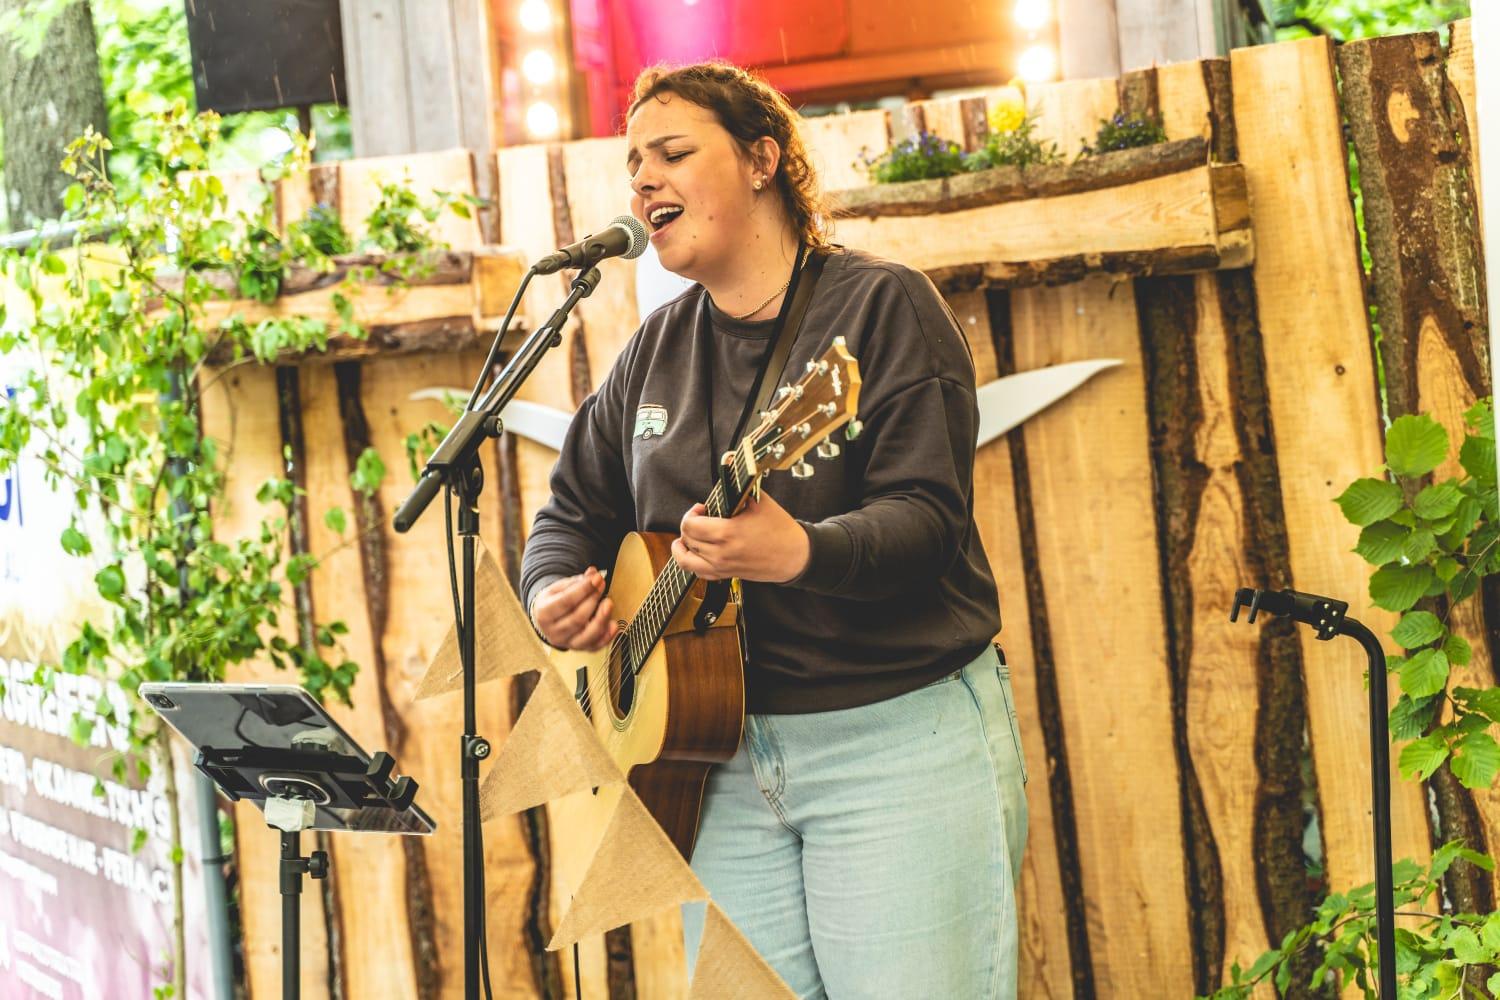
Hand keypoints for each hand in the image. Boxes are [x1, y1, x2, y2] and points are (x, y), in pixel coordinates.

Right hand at [531, 567, 617, 650]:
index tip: (597, 578)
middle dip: (593, 600)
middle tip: (602, 585)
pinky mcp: (579, 649)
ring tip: (608, 603)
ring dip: (601, 618)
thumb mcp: (559, 588)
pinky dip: (607, 636)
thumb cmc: (554, 602)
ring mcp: (567, 643)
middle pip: (577, 618)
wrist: (547, 620)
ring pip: (587, 635)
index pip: (566, 602)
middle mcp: (554, 632)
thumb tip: (593, 573)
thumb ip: (576, 581)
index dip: (584, 589)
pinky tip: (613, 624)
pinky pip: (595, 646)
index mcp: (544, 614)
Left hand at [673, 491, 810, 582]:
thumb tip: (727, 465)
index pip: (690, 525)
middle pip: (688, 539)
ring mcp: (723, 566)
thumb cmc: (779, 529)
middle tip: (700, 518)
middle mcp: (721, 552)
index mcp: (727, 533)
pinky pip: (699, 573)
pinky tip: (692, 554)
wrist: (795, 556)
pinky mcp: (727, 574)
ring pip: (687, 559)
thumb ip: (738, 485)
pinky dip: (691, 563)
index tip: (702, 508)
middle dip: (688, 526)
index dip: (691, 514)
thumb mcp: (759, 501)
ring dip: (683, 546)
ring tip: (685, 538)